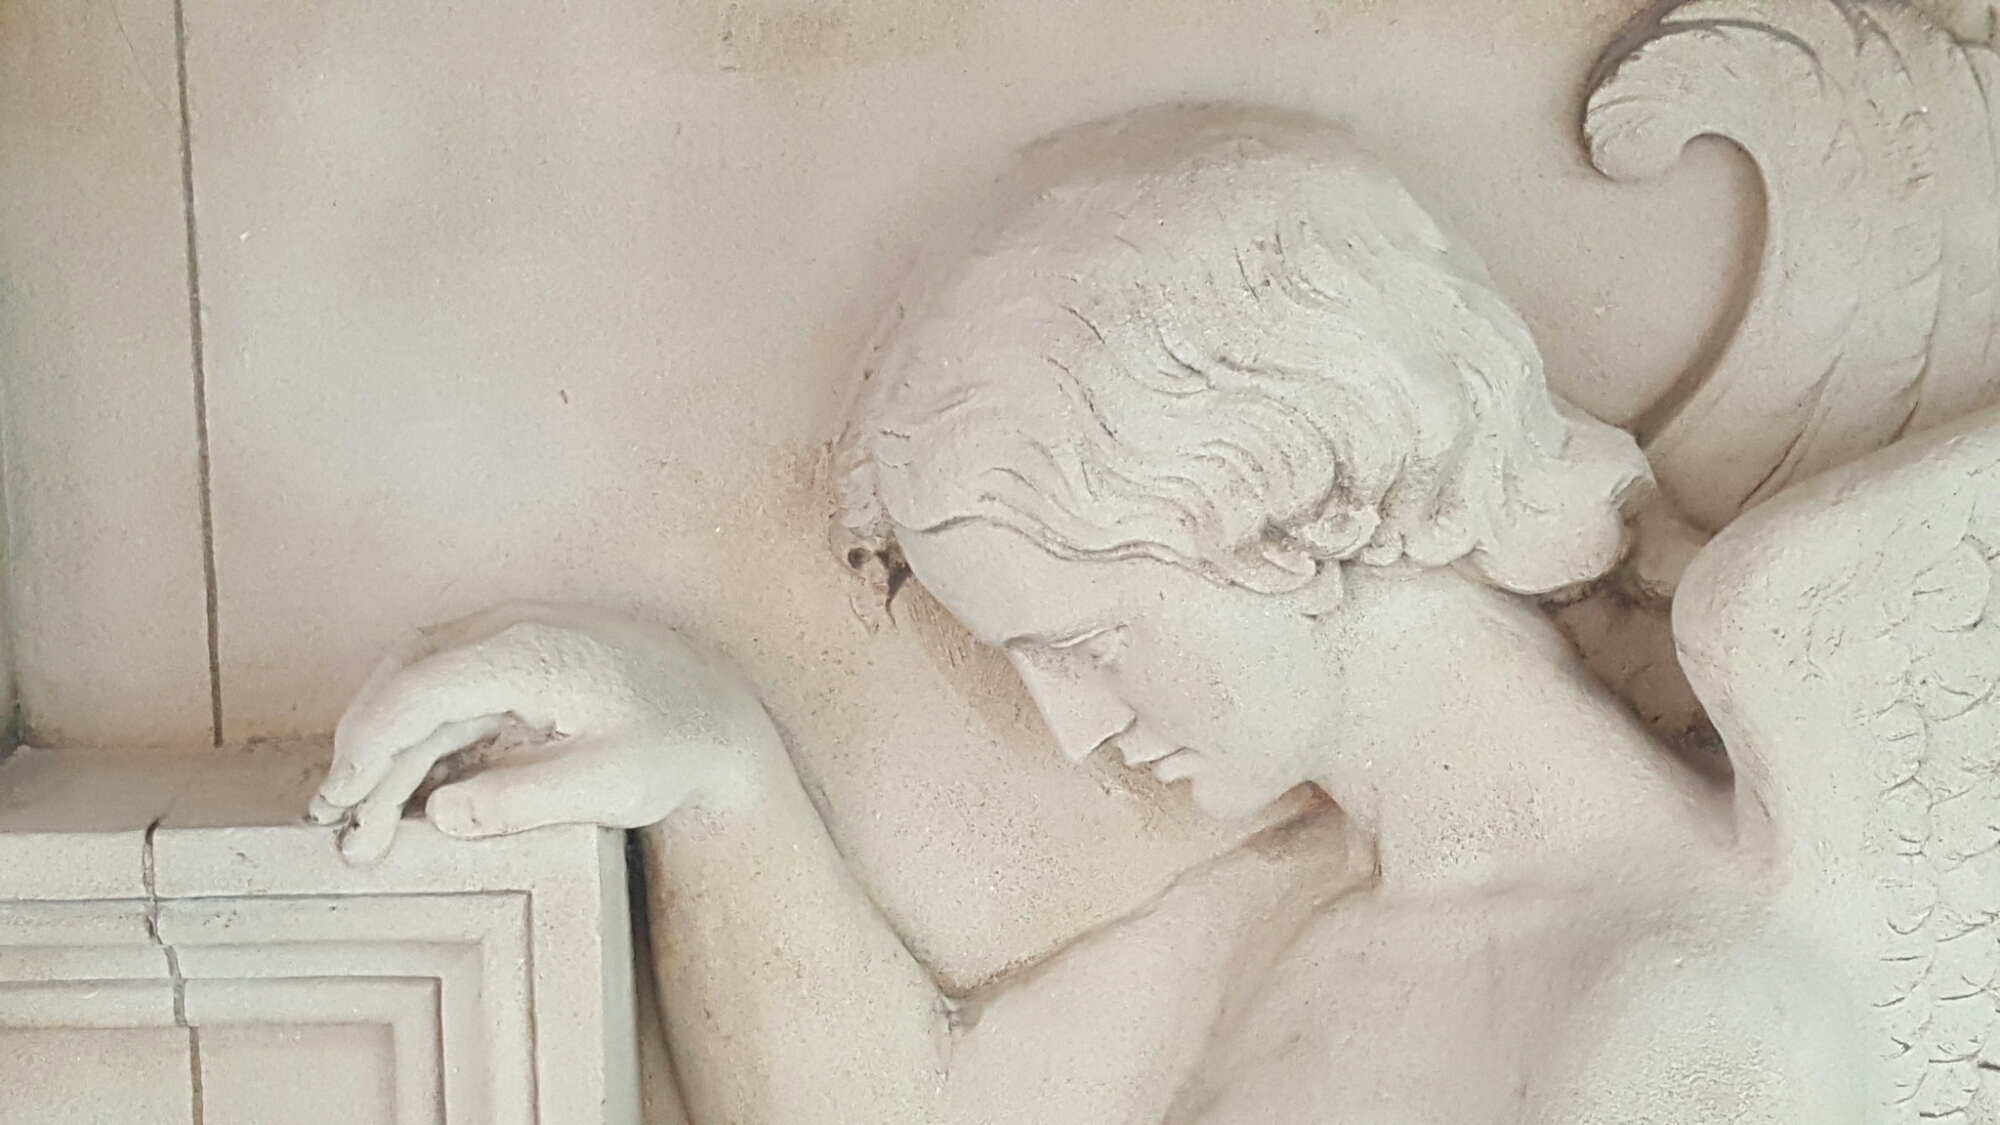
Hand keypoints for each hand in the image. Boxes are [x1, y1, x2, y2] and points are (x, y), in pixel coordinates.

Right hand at [308, 602, 780, 863]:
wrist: (724, 716)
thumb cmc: (676, 746)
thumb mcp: (609, 784)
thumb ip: (522, 800)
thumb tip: (441, 814)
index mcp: (529, 651)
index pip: (419, 688)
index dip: (369, 744)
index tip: (342, 799)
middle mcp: (511, 632)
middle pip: (407, 682)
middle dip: (365, 751)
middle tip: (335, 822)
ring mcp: (513, 641)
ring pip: (423, 689)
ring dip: (388, 751)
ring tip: (360, 824)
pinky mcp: (519, 664)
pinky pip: (452, 697)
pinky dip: (420, 742)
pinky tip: (404, 795)